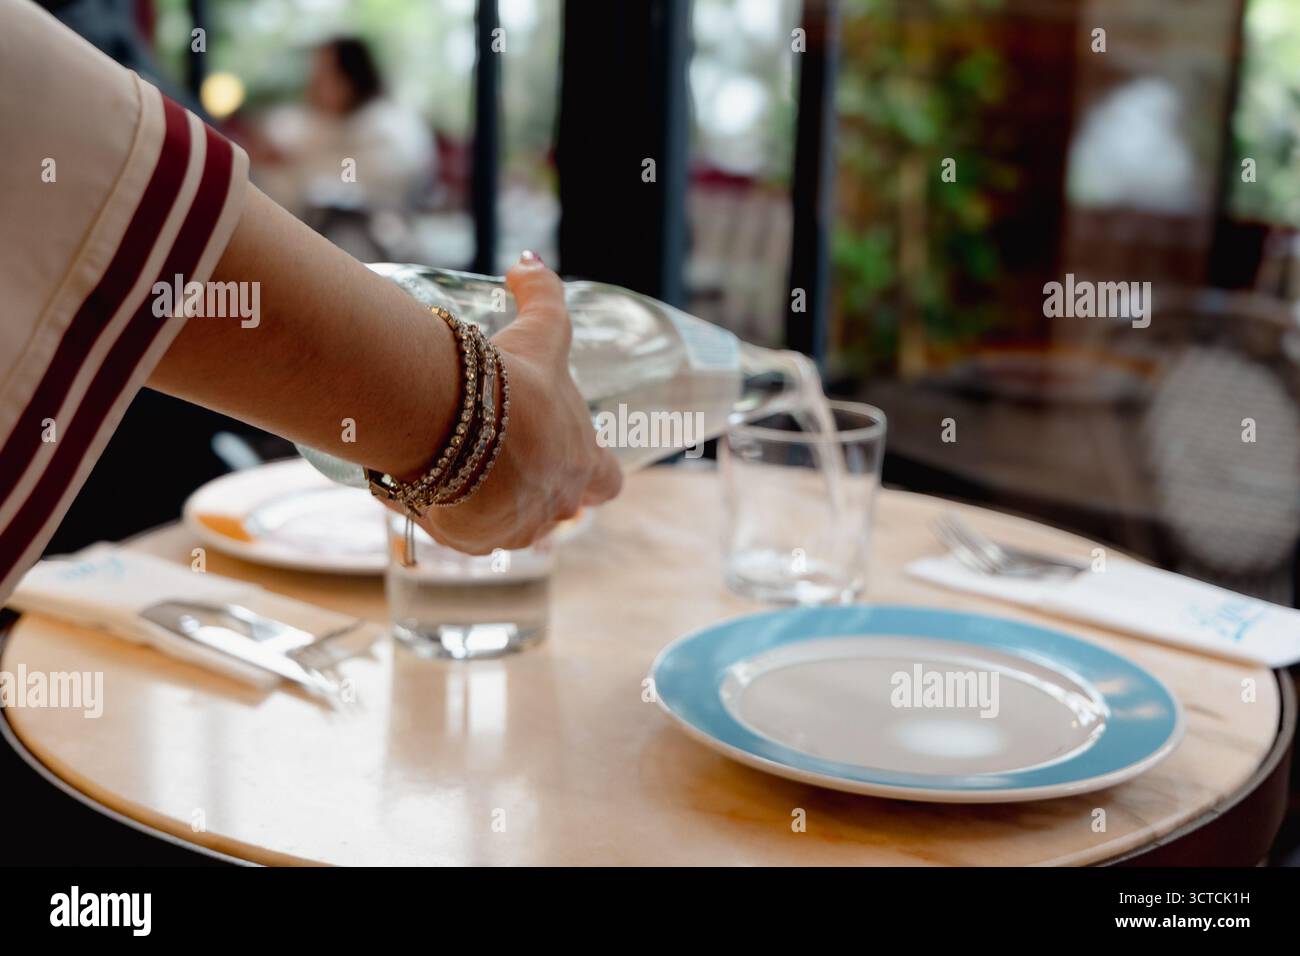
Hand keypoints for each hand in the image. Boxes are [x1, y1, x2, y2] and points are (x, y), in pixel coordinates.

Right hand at [413, 255, 622, 553]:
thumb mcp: (542, 334)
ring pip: (510, 527)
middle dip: (535, 492)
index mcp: (585, 463)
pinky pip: (468, 536)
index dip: (593, 470)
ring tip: (461, 472)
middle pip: (557, 510)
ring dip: (492, 506)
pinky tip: (434, 490)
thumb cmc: (516, 385)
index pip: (606, 480)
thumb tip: (526, 263)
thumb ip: (542, 294)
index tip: (570, 455)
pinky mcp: (477, 540)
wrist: (467, 427)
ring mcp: (519, 528)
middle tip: (504, 467)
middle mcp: (559, 502)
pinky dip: (455, 517)